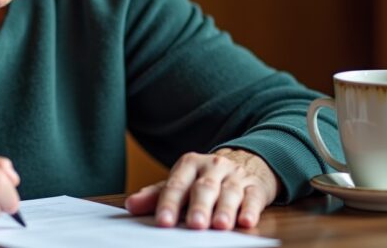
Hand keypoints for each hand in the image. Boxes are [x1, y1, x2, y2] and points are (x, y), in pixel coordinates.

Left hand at [125, 148, 280, 229]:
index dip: (169, 203)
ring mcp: (235, 176)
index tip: (164, 222)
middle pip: (204, 187)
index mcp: (189, 164)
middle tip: (195, 225)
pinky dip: (250, 209)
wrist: (245, 162)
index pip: (177, 184)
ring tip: (220, 226)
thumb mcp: (180, 182)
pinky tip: (246, 221)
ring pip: (230, 192)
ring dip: (225, 209)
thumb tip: (131, 205)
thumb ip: (156, 195)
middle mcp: (212, 167)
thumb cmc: (204, 179)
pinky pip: (253, 197)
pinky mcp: (256, 187)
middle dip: (200, 206)